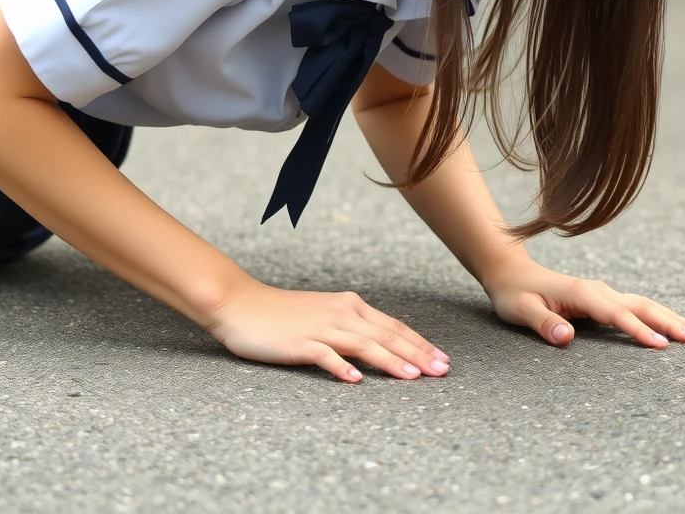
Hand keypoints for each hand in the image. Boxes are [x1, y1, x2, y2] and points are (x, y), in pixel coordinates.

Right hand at [206, 280, 451, 382]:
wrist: (241, 304)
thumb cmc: (282, 314)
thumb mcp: (323, 315)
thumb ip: (350, 327)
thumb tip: (380, 347)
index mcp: (349, 305)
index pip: (393, 326)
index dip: (420, 342)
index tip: (442, 359)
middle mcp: (340, 313)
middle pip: (386, 334)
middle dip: (417, 353)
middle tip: (442, 371)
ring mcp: (320, 327)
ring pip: (363, 344)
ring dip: (391, 360)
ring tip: (413, 378)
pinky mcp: (299, 342)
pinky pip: (324, 355)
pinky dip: (341, 367)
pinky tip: (356, 381)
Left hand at [482, 258, 684, 347]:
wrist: (509, 272)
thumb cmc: (514, 293)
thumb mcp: (520, 309)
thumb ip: (542, 322)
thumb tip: (566, 337)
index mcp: (580, 293)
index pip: (615, 314)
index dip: (638, 330)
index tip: (661, 346)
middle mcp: (596, 290)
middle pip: (638, 305)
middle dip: (667, 321)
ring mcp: (600, 292)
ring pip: (641, 303)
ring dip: (667, 316)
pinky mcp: (601, 298)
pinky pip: (633, 306)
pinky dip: (656, 314)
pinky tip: (670, 323)